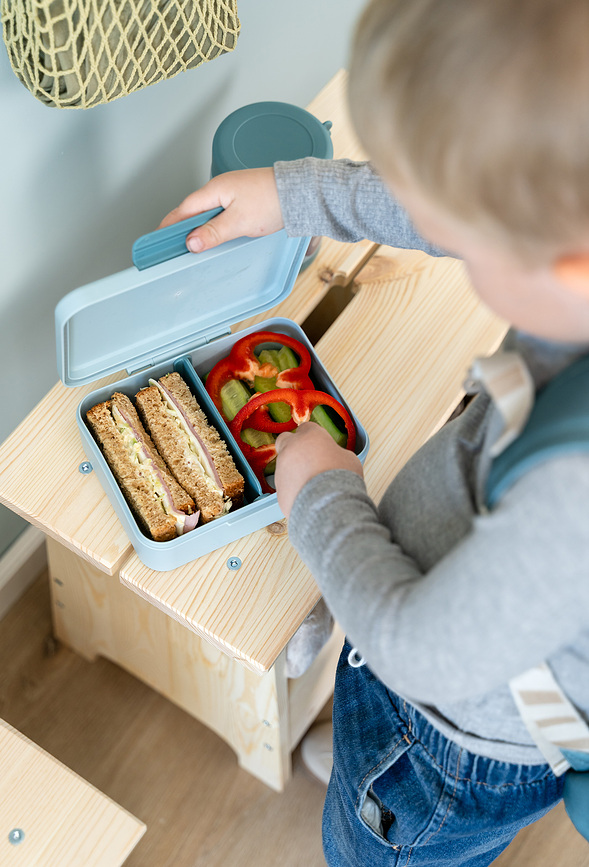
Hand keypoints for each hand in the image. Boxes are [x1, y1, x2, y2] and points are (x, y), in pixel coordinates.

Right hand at [158, 167, 283, 252]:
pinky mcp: (245, 201)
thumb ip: (213, 232)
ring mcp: (234, 194)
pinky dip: (214, 226)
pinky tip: (217, 237)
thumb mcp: (239, 222)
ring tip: (193, 246)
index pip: (184, 209)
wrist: (300, 194)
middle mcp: (222, 189)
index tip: (159, 238)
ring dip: (199, 228)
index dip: (169, 224)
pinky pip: (222, 215)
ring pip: (208, 213)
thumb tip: (191, 242)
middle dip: (182, 227)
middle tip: (172, 246)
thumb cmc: (273, 201)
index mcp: (215, 190)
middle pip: (194, 211)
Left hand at [274, 422, 363, 518]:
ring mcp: (281, 469)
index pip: (307, 427)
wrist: (328, 506)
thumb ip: (335, 453)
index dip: (314, 436)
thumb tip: (332, 459)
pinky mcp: (279, 489)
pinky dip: (294, 489)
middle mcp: (291, 449)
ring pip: (284, 465)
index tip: (320, 444)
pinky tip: (308, 497)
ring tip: (313, 484)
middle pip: (285, 440)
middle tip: (307, 457)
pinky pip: (286, 485)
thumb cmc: (341, 479)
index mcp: (310, 436)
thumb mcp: (348, 459)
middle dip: (293, 446)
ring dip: (295, 470)